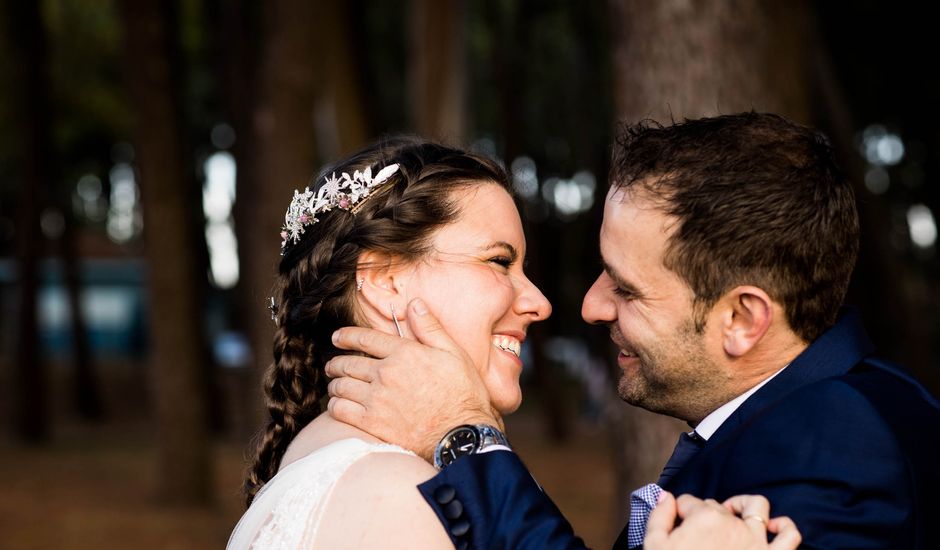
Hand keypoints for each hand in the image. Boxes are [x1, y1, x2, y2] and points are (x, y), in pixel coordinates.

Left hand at [325, 298, 501, 460]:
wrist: (461, 435)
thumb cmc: (462, 394)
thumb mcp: (454, 353)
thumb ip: (430, 328)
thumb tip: (414, 304)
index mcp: (404, 353)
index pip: (365, 338)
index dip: (347, 336)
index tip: (337, 337)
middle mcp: (386, 373)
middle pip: (348, 363)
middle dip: (337, 363)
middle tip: (333, 366)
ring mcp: (377, 399)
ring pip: (341, 386)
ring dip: (334, 384)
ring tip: (334, 386)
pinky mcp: (372, 423)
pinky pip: (340, 410)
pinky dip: (334, 405)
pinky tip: (338, 404)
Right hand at [644, 492, 800, 549]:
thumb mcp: (654, 546)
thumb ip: (658, 517)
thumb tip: (665, 496)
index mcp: (703, 517)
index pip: (688, 502)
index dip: (679, 513)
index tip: (676, 526)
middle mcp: (732, 523)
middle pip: (716, 505)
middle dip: (705, 513)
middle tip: (696, 535)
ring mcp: (755, 540)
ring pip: (757, 506)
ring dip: (744, 505)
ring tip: (734, 514)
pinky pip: (790, 536)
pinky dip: (784, 527)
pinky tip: (772, 528)